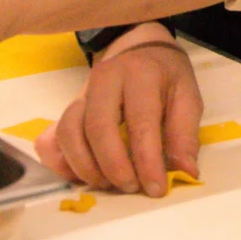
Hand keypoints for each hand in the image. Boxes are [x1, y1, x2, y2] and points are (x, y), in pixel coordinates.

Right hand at [35, 21, 202, 196]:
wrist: (139, 50)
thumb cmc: (165, 77)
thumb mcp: (187, 96)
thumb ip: (185, 134)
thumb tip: (186, 172)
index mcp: (140, 74)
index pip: (140, 121)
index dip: (147, 160)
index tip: (156, 189)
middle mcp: (105, 78)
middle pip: (98, 127)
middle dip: (114, 166)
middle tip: (131, 187)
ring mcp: (82, 92)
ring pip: (70, 132)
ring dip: (86, 167)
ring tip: (110, 184)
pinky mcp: (68, 107)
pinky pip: (53, 138)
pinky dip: (62, 162)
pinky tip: (83, 176)